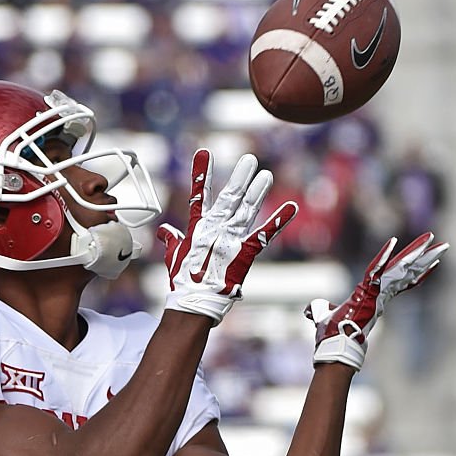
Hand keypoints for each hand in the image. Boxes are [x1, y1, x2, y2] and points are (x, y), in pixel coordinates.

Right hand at [157, 149, 297, 325]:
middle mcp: (215, 230)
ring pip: (246, 211)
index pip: (199, 196)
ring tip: (266, 175)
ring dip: (257, 192)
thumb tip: (164, 230)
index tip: (203, 153)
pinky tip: (291, 207)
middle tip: (248, 159)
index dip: (201, 174)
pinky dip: (278, 220)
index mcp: (198, 229)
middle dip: (239, 178)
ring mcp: (230, 240)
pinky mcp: (245, 253)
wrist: (193, 302)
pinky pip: (265, 234)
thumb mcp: (173, 256)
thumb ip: (172, 239)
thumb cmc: (183, 281)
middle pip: (229, 198)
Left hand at [305, 231, 448, 369]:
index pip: (397, 279)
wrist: (333, 345)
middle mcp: (380, 293)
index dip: (411, 270)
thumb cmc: (331, 334)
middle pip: (405, 270)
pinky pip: (377, 270)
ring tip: (439, 244)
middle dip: (423, 256)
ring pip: (400, 268)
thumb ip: (321, 308)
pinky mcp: (370, 292)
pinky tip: (394, 243)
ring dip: (417, 254)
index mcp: (374, 295)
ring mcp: (377, 292)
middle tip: (442, 245)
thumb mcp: (324, 315)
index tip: (426, 261)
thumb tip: (311, 309)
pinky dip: (382, 257)